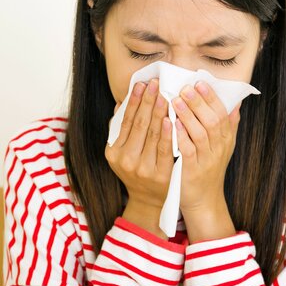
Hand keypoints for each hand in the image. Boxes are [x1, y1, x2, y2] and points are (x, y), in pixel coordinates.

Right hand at [105, 78, 174, 210]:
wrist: (148, 201)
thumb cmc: (136, 171)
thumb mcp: (121, 152)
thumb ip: (120, 129)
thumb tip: (121, 103)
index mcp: (114, 152)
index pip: (125, 121)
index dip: (134, 101)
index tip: (142, 83)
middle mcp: (126, 160)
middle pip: (139, 124)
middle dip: (148, 101)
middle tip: (157, 83)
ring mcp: (143, 168)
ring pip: (152, 134)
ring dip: (159, 112)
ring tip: (165, 94)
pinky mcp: (161, 175)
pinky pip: (165, 149)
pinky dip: (168, 132)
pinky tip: (171, 118)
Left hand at [172, 80, 241, 210]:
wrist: (204, 201)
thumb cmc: (209, 169)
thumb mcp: (223, 146)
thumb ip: (229, 125)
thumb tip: (236, 102)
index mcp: (225, 139)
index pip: (222, 113)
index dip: (211, 97)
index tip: (200, 82)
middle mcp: (219, 148)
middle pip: (212, 120)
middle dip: (199, 102)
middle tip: (185, 87)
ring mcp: (207, 160)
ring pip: (201, 133)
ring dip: (189, 115)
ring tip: (176, 100)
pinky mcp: (193, 171)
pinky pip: (189, 150)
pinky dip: (182, 136)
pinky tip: (173, 124)